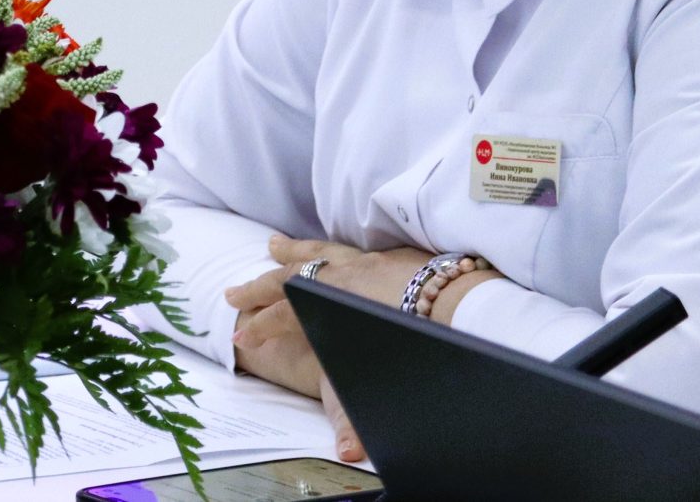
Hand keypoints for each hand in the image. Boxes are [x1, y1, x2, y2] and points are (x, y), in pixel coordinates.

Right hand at [222, 235, 433, 462]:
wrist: (467, 303)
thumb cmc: (423, 337)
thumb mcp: (380, 379)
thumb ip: (356, 418)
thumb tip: (348, 455)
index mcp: (330, 302)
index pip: (282, 315)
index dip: (258, 327)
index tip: (238, 338)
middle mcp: (343, 277)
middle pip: (291, 275)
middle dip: (258, 285)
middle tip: (232, 290)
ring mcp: (370, 262)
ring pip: (322, 251)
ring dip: (294, 251)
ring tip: (273, 244)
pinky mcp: (397, 257)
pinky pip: (355, 249)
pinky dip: (337, 249)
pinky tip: (341, 250)